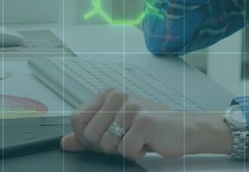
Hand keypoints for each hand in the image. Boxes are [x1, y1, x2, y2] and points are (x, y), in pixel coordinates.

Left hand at [60, 87, 231, 160]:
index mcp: (107, 94)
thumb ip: (88, 135)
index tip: (104, 138)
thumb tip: (64, 142)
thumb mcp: (115, 128)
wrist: (184, 130)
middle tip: (124, 140)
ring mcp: (131, 107)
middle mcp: (117, 95)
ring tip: (136, 140)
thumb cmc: (151, 128)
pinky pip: (125, 150)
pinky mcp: (143, 121)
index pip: (76, 119)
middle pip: (88, 134)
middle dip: (104, 147)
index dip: (86, 137)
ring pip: (106, 145)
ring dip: (121, 151)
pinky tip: (146, 144)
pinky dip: (135, 154)